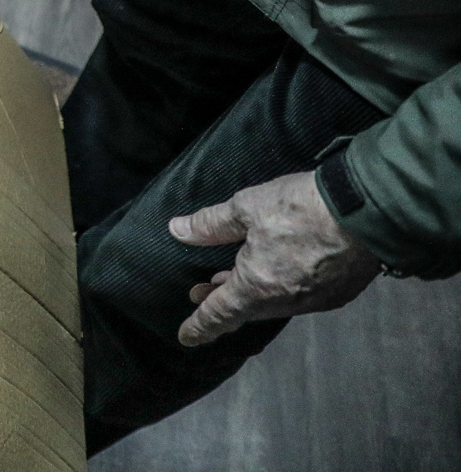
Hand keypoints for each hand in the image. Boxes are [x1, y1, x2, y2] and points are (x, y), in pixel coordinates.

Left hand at [172, 171, 380, 347]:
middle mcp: (286, 301)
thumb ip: (211, 224)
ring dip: (249, 293)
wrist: (368, 211)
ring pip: (273, 302)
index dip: (200, 326)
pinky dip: (279, 287)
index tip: (186, 338)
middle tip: (199, 291)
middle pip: (246, 309)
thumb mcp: (247, 207)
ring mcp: (315, 300)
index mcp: (257, 287)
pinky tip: (275, 272)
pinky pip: (298, 296)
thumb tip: (178, 230)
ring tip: (229, 279)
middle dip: (221, 302)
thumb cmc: (303, 208)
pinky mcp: (338, 292)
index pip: (219, 314)